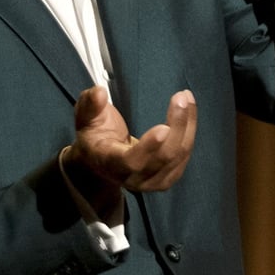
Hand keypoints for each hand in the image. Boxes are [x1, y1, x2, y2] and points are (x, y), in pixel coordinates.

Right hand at [63, 86, 198, 219]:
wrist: (101, 162)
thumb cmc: (94, 136)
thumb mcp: (85, 118)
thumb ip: (90, 104)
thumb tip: (99, 92)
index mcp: (110, 164)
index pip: (131, 161)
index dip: (148, 147)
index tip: (163, 128)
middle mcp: (133, 179)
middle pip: (163, 157)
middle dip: (176, 125)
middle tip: (181, 97)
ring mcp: (152, 182)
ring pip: (178, 155)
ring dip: (187, 124)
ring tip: (186, 97)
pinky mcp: (167, 178)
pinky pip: (184, 155)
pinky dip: (189, 131)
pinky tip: (188, 111)